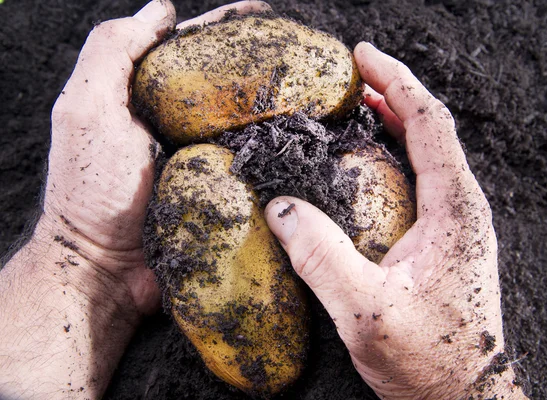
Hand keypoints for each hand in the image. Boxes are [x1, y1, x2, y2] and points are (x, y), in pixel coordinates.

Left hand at [0, 1, 269, 397]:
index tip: (267, 15)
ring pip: (249, 124)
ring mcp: (206, 160)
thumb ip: (112, 52)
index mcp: (150, 99)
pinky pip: (257, 168)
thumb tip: (160, 9)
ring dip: (281, 107)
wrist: (105, 271)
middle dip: (266, 62)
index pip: (194, 49)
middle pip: (230, 83)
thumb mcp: (87, 111)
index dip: (229, 28)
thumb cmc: (92, 193)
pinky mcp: (225, 194)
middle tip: (306, 53)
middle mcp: (181, 125)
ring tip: (318, 90)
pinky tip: (307, 143)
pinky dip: (279, 154)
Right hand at [265, 43, 526, 398]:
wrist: (461, 396)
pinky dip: (393, 154)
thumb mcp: (365, 312)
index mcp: (455, 210)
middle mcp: (463, 208)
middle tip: (353, 73)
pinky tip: (368, 158)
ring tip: (358, 102)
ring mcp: (456, 223)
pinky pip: (419, 179)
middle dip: (392, 92)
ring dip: (394, 120)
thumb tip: (279, 207)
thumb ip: (320, 258)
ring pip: (425, 152)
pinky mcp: (443, 239)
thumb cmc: (427, 359)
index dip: (396, 81)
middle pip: (430, 128)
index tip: (363, 56)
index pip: (428, 123)